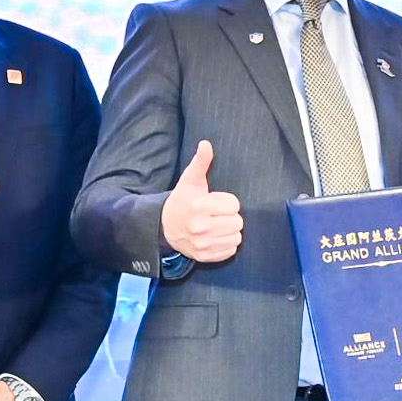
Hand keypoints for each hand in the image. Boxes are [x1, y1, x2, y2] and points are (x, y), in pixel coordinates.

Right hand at [161, 139, 244, 264]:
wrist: (164, 226)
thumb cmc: (182, 201)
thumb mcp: (190, 180)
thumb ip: (200, 162)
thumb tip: (206, 144)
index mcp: (198, 206)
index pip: (234, 205)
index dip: (227, 202)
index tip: (215, 202)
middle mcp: (200, 227)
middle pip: (238, 222)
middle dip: (229, 216)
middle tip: (216, 214)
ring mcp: (202, 244)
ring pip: (236, 237)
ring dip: (229, 231)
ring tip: (216, 225)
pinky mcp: (204, 257)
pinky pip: (230, 250)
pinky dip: (226, 244)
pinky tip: (215, 236)